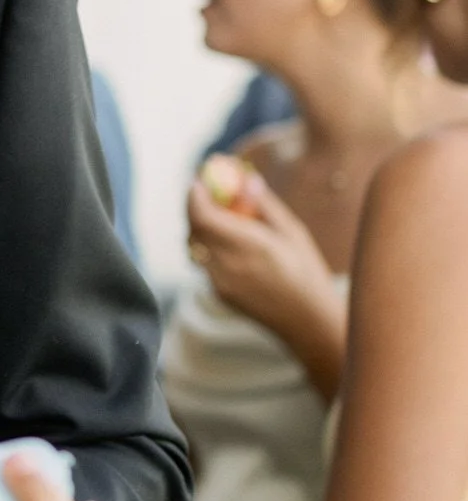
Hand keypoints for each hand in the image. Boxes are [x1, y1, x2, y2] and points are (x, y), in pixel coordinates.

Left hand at [186, 163, 343, 390]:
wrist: (307, 320)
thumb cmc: (307, 271)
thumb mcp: (292, 232)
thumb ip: (264, 206)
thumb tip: (246, 179)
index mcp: (247, 246)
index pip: (202, 216)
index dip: (195, 196)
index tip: (198, 180)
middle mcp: (227, 265)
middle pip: (193, 230)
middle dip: (195, 208)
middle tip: (206, 193)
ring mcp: (219, 282)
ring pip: (194, 248)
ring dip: (200, 228)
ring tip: (221, 218)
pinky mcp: (218, 294)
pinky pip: (203, 264)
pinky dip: (208, 247)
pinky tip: (230, 245)